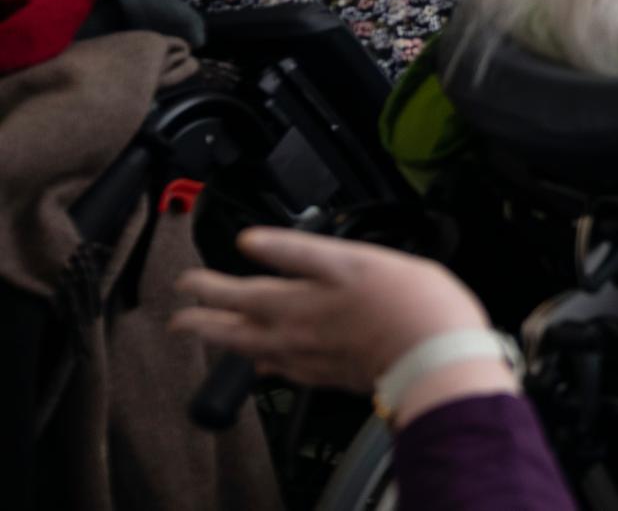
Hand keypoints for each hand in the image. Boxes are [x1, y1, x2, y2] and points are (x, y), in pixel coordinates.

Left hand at [172, 228, 493, 400]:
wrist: (435, 356)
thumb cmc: (408, 303)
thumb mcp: (355, 258)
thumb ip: (300, 251)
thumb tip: (253, 242)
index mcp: (295, 301)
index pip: (234, 292)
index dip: (207, 283)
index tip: (187, 280)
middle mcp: (292, 335)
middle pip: (233, 330)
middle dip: (200, 321)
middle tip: (179, 318)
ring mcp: (309, 359)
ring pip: (252, 352)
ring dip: (224, 343)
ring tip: (210, 338)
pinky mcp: (328, 377)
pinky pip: (280, 371)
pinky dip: (264, 364)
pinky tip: (267, 362)